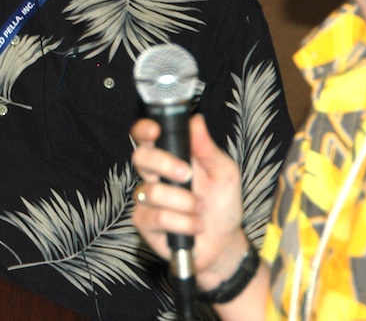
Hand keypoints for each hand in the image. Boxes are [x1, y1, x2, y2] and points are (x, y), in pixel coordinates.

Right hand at [131, 113, 251, 290]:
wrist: (223, 243)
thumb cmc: (222, 205)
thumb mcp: (224, 173)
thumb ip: (208, 149)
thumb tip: (196, 121)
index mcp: (170, 157)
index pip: (146, 137)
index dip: (144, 130)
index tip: (156, 131)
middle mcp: (154, 175)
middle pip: (140, 157)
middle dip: (164, 164)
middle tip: (187, 174)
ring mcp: (146, 198)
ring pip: (153, 191)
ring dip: (184, 203)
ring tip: (200, 210)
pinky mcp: (144, 222)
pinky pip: (158, 217)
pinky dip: (183, 223)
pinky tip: (194, 226)